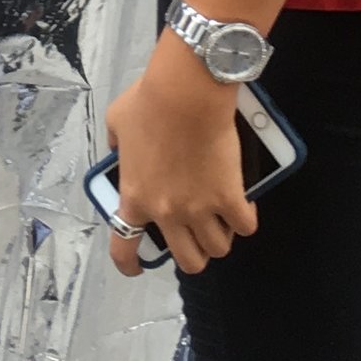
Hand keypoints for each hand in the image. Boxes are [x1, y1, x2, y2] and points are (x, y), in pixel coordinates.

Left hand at [105, 33, 256, 277]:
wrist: (185, 93)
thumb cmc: (150, 102)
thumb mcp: (117, 122)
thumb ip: (116, 144)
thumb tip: (119, 150)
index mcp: (134, 198)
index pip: (124, 248)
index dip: (129, 264)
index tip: (136, 267)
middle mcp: (166, 212)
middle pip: (187, 259)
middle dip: (194, 254)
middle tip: (197, 237)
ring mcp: (199, 208)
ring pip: (217, 249)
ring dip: (221, 238)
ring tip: (222, 221)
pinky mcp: (229, 197)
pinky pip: (245, 226)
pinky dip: (245, 220)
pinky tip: (243, 207)